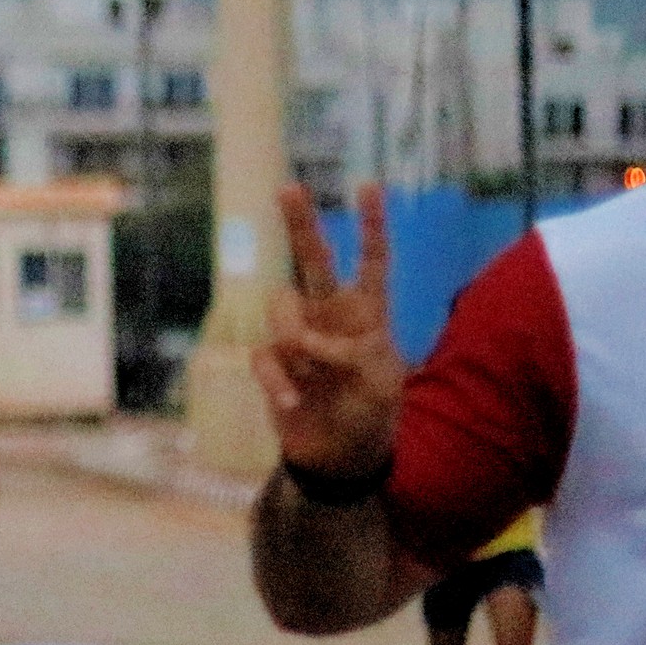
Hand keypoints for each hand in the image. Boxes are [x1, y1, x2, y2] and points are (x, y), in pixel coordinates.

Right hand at [252, 181, 402, 475]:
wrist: (338, 457)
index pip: (371, 263)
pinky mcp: (273, 363)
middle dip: (301, 224)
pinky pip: (263, 356)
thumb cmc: (373, 417)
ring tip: (311, 374)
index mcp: (368, 316)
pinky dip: (277, 380)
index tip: (367, 187)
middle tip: (287, 188)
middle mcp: (330, 316)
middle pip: (313, 261)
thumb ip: (352, 353)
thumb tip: (307, 341)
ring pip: (280, 309)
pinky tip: (292, 402)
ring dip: (293, 338)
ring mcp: (297, 338)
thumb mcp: (382, 386)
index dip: (370, 226)